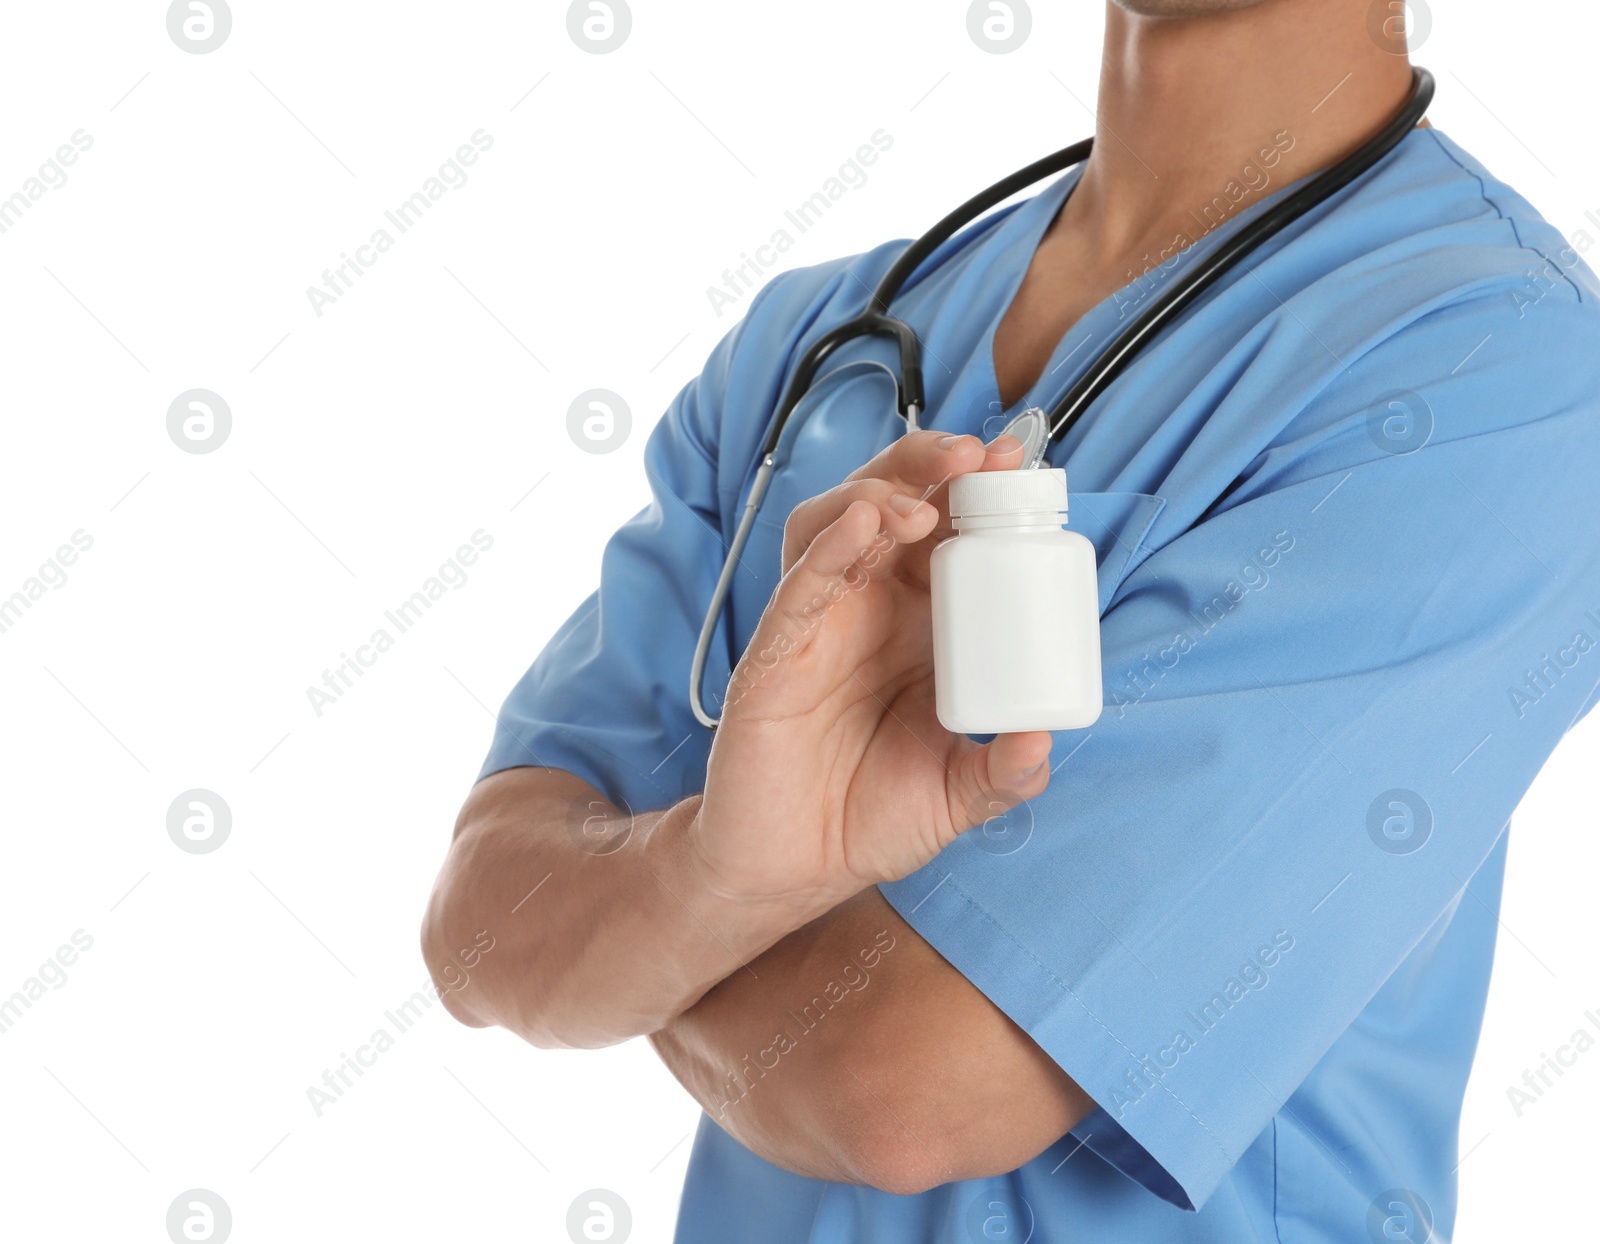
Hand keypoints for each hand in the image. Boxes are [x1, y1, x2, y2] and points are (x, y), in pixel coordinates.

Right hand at [690, 431, 1052, 909]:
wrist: (787, 873)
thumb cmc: (865, 820)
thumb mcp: (955, 797)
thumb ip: (1002, 775)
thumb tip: (1042, 740)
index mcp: (918, 628)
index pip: (948, 537)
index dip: (977, 494)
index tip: (1016, 464)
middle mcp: (868, 611)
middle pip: (892, 505)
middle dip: (928, 465)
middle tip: (974, 455)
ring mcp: (818, 625)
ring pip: (836, 524)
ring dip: (878, 495)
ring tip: (921, 504)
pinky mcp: (775, 653)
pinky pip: (800, 585)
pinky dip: (829, 548)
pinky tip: (861, 525)